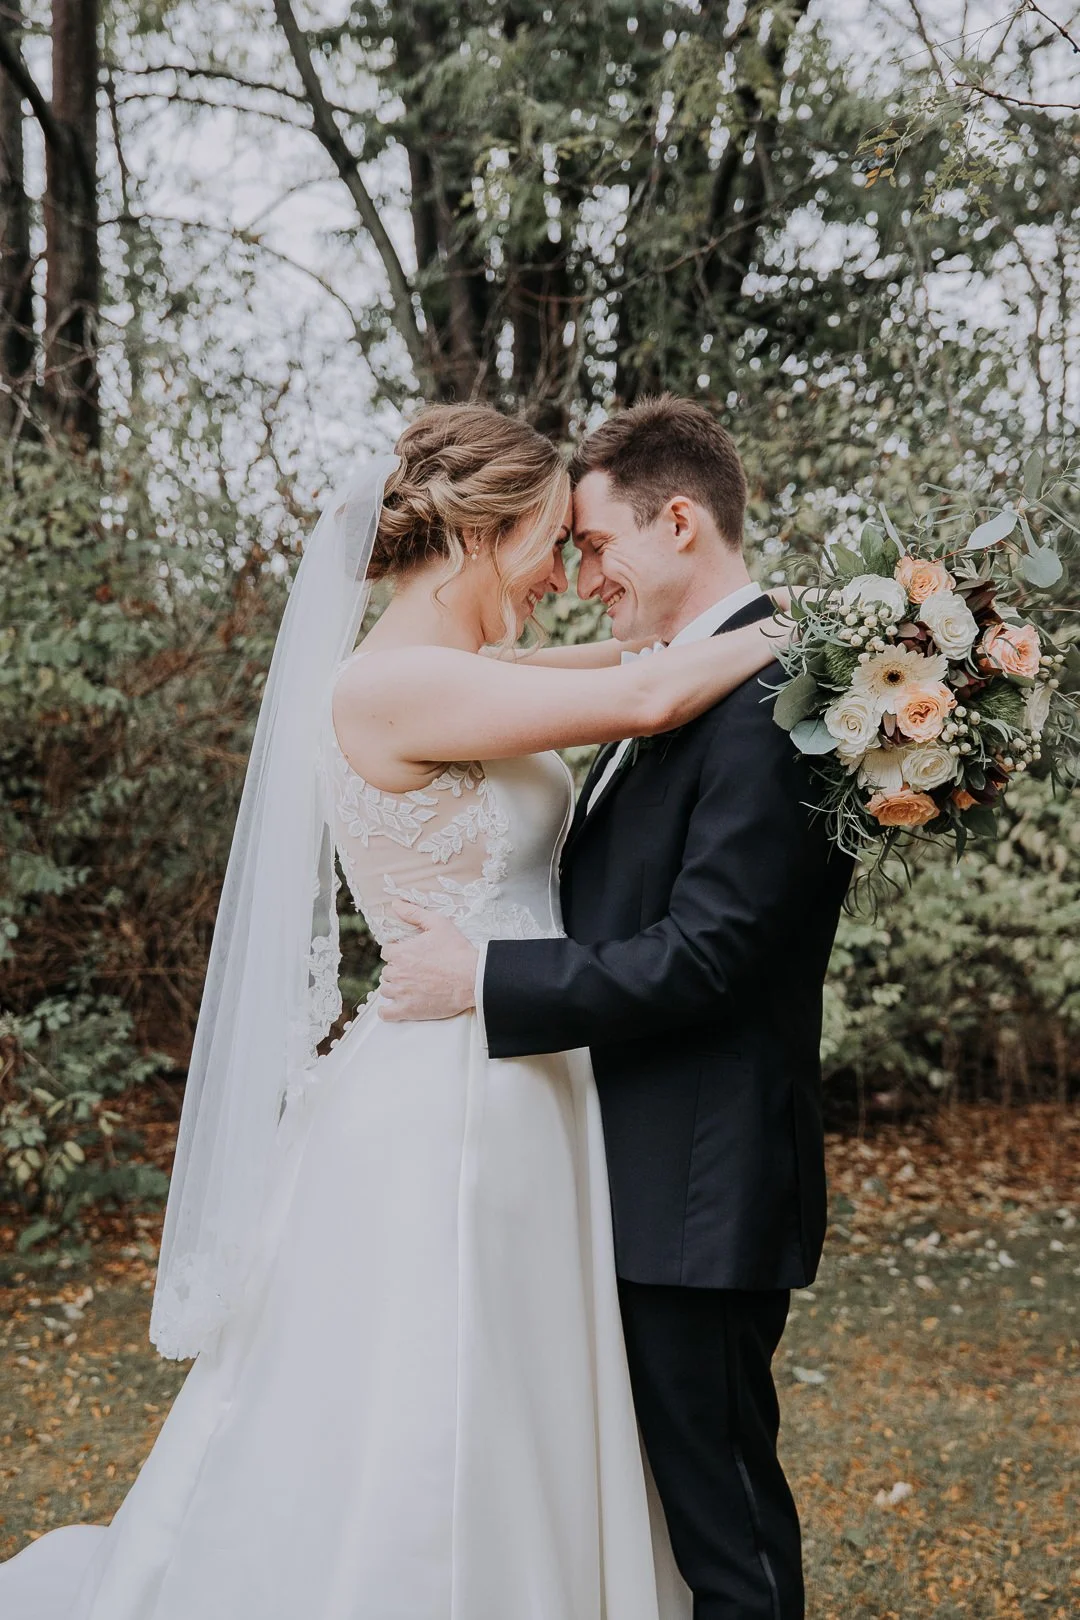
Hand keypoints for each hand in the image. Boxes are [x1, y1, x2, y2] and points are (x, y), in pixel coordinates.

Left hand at [378, 901, 478, 1021]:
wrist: (473, 978)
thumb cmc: (457, 951)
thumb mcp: (438, 924)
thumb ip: (414, 913)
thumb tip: (395, 904)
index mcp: (401, 953)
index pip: (387, 952)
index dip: (397, 952)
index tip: (408, 955)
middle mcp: (397, 973)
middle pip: (387, 971)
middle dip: (397, 970)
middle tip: (413, 971)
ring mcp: (402, 993)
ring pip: (386, 990)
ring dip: (394, 987)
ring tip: (408, 986)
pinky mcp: (409, 1010)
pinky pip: (387, 1013)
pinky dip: (387, 1011)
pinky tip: (391, 1008)